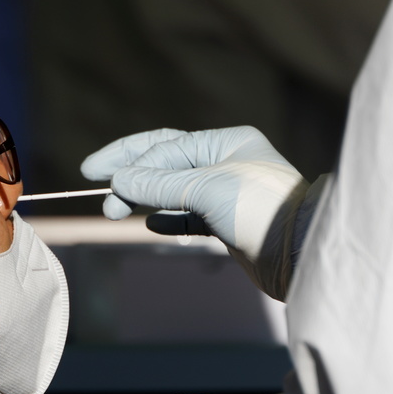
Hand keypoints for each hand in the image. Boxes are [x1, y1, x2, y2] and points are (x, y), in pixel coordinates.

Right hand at [80, 127, 309, 299]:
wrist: (298, 252)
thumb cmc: (258, 208)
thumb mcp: (204, 189)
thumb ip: (158, 184)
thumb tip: (118, 181)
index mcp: (225, 141)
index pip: (166, 145)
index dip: (129, 158)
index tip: (98, 175)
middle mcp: (225, 162)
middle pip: (166, 163)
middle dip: (130, 174)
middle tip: (94, 186)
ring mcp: (226, 194)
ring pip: (173, 191)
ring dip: (143, 198)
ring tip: (113, 210)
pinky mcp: (227, 224)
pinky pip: (188, 217)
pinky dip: (167, 219)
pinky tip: (150, 224)